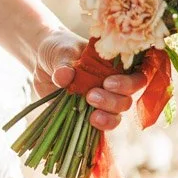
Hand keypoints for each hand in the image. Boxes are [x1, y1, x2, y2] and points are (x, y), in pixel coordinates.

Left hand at [32, 28, 149, 131]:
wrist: (41, 61)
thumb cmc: (59, 49)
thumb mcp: (60, 51)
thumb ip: (64, 63)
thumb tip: (65, 75)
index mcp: (114, 66)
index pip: (136, 76)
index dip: (129, 83)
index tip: (108, 83)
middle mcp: (113, 85)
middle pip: (127, 99)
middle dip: (113, 101)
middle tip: (91, 96)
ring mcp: (101, 102)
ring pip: (117, 115)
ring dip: (107, 117)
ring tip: (91, 114)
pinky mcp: (87, 115)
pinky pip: (100, 126)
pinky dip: (97, 128)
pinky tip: (89, 124)